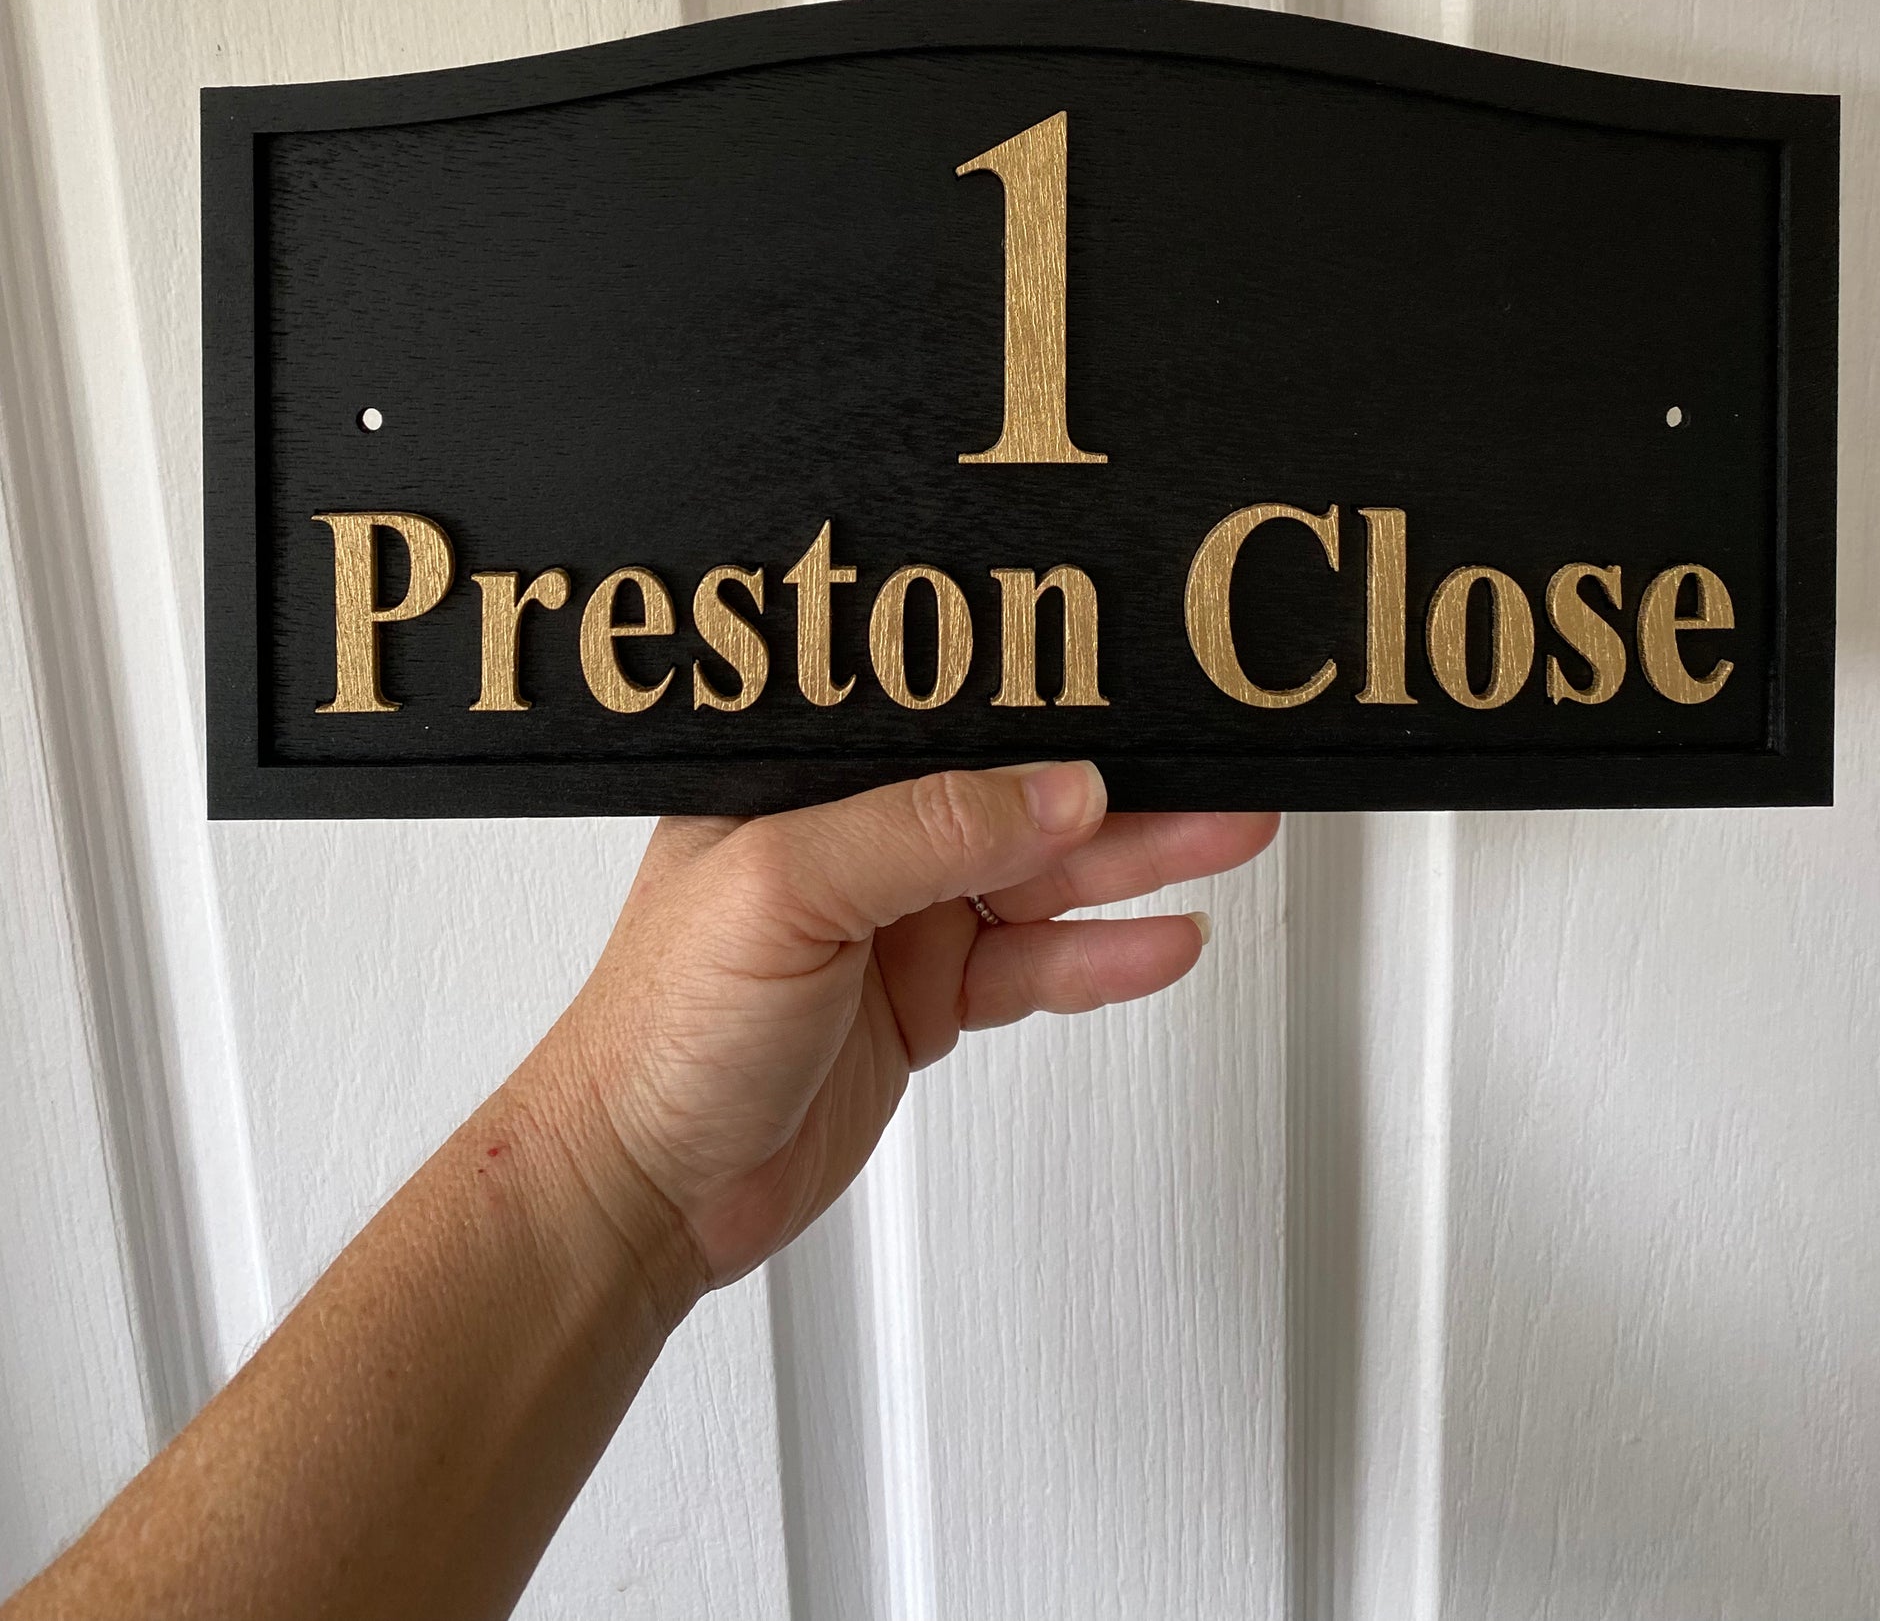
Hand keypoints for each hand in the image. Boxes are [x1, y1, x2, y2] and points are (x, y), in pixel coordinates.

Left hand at [542, 765, 1278, 1287]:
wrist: (643, 1188)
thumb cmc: (659, 1027)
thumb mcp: (786, 890)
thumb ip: (924, 830)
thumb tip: (1057, 789)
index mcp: (809, 776)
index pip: (949, 721)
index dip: (1043, 706)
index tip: (1135, 696)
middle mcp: (859, 839)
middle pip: (1016, 798)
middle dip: (1121, 787)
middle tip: (1219, 774)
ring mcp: (897, 922)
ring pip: (1041, 879)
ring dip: (1134, 865)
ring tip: (1229, 838)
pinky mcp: (925, 1001)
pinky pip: (1033, 965)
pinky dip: (1100, 956)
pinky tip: (1164, 940)